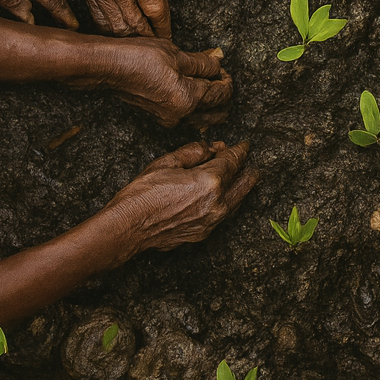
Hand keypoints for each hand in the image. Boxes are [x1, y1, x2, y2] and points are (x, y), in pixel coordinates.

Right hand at [62, 0, 171, 37]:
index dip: (164, 27)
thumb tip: (156, 6)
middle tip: (157, 46)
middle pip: (136, 26)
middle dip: (149, 39)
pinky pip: (101, 21)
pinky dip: (112, 31)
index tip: (169, 35)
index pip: (155, 10)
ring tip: (140, 44)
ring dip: (131, 40)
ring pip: (117, 29)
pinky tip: (120, 36)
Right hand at [72, 40, 232, 126]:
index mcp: (189, 99)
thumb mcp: (177, 54)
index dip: (227, 80)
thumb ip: (203, 63)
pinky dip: (197, 110)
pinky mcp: (159, 116)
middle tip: (222, 80)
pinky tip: (196, 99)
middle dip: (225, 98)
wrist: (109, 67)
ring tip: (213, 89)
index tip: (224, 70)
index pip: (221, 94)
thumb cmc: (140, 57)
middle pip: (216, 113)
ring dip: (212, 107)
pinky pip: (187, 118)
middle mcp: (181, 114)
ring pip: (202, 119)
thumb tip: (219, 62)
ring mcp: (169, 118)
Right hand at [112, 140, 259, 251]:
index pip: (232, 162)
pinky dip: (229, 203)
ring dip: (242, 188)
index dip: (239, 151)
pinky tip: (227, 198)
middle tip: (249, 162)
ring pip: (237, 202)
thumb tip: (209, 149)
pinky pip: (224, 215)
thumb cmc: (143, 194)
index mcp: (210, 181)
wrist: (129, 227)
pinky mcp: (203, 233)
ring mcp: (211, 221)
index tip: (244, 146)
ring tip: (246, 179)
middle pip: (243, 183)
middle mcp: (216, 203)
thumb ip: (193, 152)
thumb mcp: (166, 162)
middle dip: (247, 170)